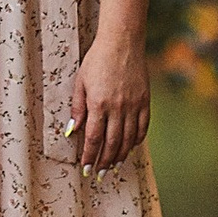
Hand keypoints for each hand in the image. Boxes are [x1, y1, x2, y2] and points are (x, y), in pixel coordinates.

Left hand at [69, 29, 150, 169]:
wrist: (122, 42)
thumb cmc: (97, 60)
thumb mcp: (80, 81)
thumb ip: (77, 108)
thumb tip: (72, 131)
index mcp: (98, 103)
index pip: (93, 138)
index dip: (89, 155)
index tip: (85, 168)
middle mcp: (117, 107)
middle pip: (112, 143)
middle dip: (104, 162)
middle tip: (98, 174)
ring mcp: (133, 105)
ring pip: (128, 139)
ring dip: (120, 155)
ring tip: (113, 167)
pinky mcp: (145, 101)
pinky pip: (142, 127)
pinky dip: (136, 140)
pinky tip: (130, 148)